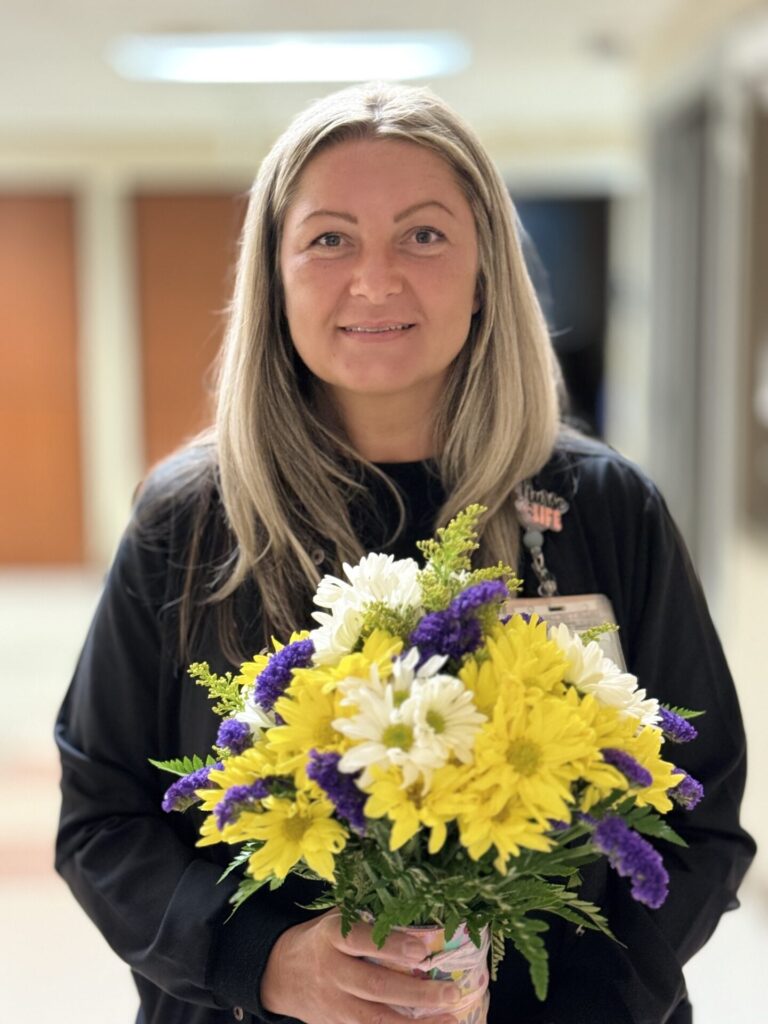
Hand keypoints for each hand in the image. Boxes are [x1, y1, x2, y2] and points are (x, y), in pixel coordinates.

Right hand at [261, 910, 460, 1023]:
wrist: (279, 973)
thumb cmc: (320, 938)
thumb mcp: (335, 919)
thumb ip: (367, 919)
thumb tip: (417, 914)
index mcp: (332, 936)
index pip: (363, 940)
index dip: (392, 946)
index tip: (422, 950)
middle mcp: (331, 971)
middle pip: (376, 985)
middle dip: (416, 992)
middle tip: (451, 991)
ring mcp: (334, 1003)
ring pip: (376, 1019)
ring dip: (415, 1023)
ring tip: (450, 1018)